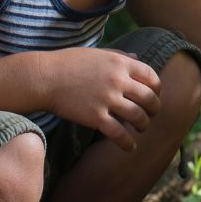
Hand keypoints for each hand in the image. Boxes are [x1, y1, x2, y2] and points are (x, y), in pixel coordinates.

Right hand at [39, 48, 160, 151]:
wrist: (43, 77)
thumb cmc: (68, 63)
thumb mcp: (97, 54)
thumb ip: (120, 56)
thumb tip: (138, 58)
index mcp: (120, 63)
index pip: (151, 76)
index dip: (157, 89)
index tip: (154, 96)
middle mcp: (117, 80)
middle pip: (149, 98)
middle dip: (155, 109)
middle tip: (152, 115)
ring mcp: (107, 99)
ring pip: (138, 117)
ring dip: (143, 125)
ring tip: (141, 129)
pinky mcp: (95, 117)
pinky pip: (119, 134)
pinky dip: (128, 143)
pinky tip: (130, 147)